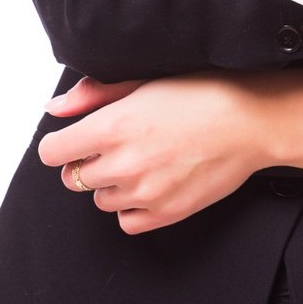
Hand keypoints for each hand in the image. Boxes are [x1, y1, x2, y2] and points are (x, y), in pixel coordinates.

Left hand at [37, 71, 264, 232]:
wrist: (250, 121)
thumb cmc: (203, 94)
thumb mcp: (142, 82)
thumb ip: (92, 95)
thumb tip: (56, 109)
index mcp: (111, 127)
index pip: (52, 152)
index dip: (62, 145)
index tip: (76, 141)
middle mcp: (122, 164)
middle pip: (74, 178)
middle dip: (88, 162)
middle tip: (118, 146)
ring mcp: (144, 192)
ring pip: (100, 199)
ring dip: (112, 184)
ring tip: (143, 161)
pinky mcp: (166, 212)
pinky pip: (127, 221)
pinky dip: (133, 207)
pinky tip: (151, 184)